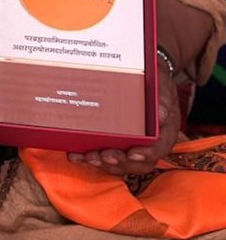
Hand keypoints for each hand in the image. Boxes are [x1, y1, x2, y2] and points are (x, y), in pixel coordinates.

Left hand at [66, 70, 181, 175]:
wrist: (144, 76)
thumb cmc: (154, 80)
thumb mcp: (161, 82)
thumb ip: (163, 96)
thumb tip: (162, 115)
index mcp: (164, 129)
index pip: (159, 147)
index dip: (147, 154)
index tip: (133, 154)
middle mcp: (149, 141)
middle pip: (138, 162)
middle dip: (119, 162)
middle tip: (102, 156)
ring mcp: (132, 144)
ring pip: (120, 163)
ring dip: (103, 163)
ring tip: (86, 157)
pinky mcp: (115, 142)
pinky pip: (105, 155)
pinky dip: (90, 157)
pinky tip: (75, 154)